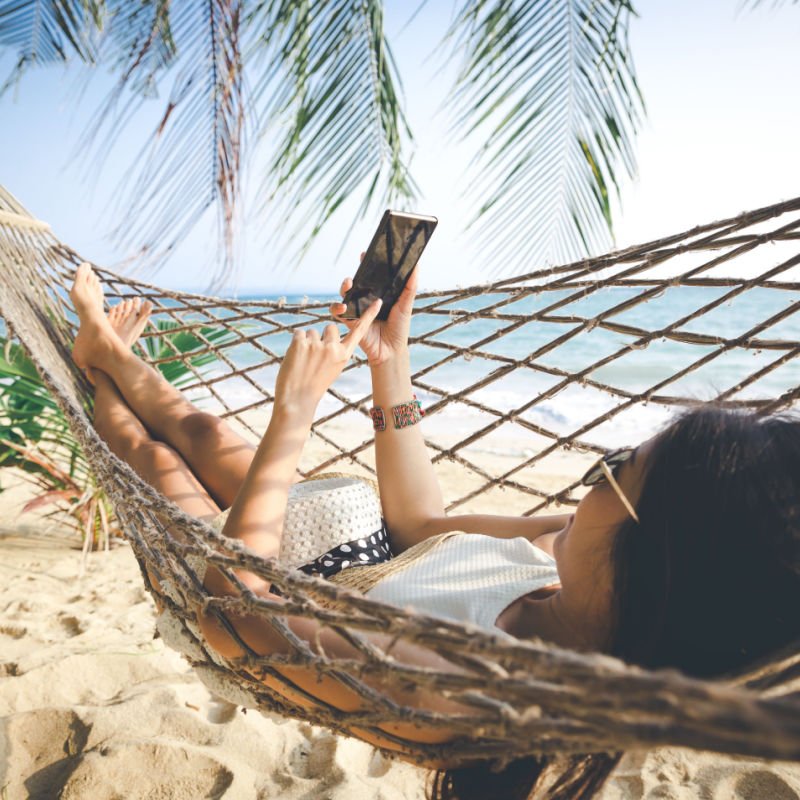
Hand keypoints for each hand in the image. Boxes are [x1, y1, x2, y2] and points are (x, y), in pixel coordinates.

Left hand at [274, 298, 382, 416]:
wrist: (296, 400)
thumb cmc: (313, 385)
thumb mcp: (332, 369)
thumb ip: (334, 352)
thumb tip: (326, 336)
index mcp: (344, 356)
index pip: (359, 331)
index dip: (368, 315)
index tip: (378, 301)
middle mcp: (333, 348)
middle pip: (330, 327)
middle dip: (322, 336)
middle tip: (314, 356)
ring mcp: (317, 345)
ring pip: (312, 331)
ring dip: (306, 342)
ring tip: (303, 361)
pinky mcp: (300, 342)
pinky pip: (298, 333)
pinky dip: (295, 344)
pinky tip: (295, 358)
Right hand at [329, 256, 417, 367]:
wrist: (391, 350)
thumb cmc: (399, 328)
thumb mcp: (406, 305)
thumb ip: (409, 287)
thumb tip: (416, 265)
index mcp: (378, 293)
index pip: (370, 275)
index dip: (365, 264)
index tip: (364, 254)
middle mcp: (365, 300)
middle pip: (354, 283)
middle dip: (351, 276)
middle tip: (354, 274)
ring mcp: (356, 310)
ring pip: (343, 295)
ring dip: (343, 288)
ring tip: (348, 286)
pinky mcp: (350, 321)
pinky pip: (338, 313)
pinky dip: (337, 308)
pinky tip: (343, 306)